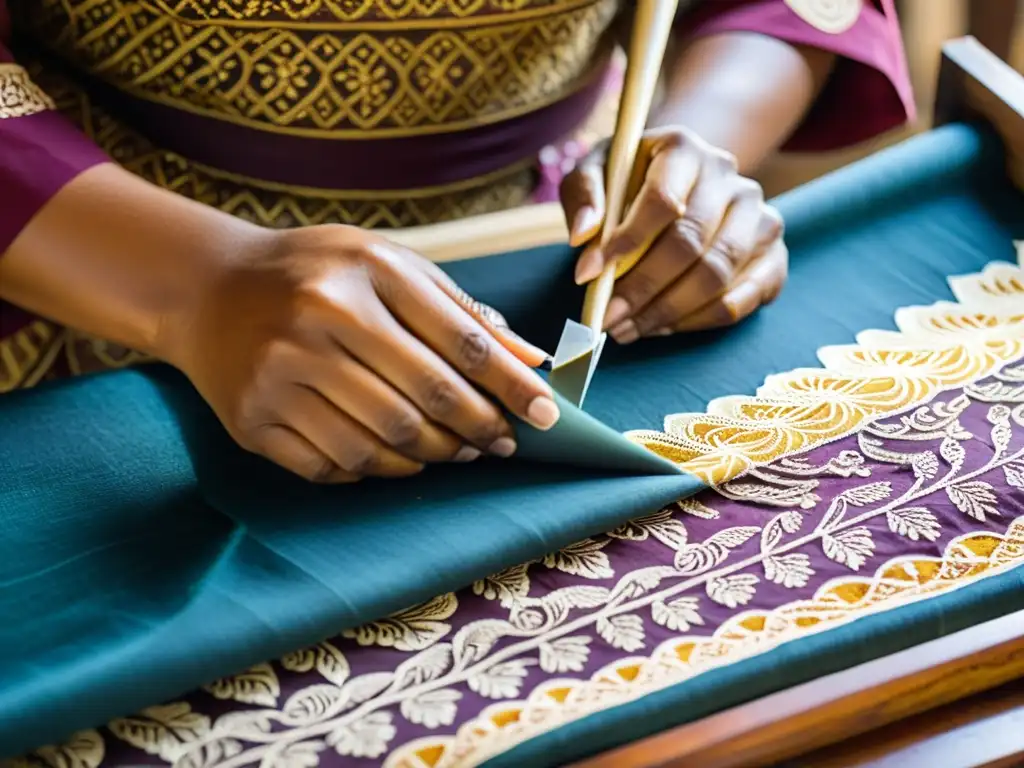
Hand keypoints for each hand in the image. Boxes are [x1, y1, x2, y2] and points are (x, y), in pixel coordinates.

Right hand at [171, 225, 559, 482]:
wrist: (206, 288)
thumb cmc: (315, 273)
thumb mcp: (386, 265)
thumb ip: (457, 310)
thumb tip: (530, 360)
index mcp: (365, 272)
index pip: (460, 341)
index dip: (512, 385)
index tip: (548, 414)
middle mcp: (319, 319)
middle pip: (426, 398)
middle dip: (479, 428)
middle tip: (504, 442)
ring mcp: (279, 374)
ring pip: (384, 441)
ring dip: (433, 457)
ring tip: (455, 451)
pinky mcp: (252, 420)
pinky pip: (335, 466)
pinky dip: (380, 471)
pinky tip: (399, 460)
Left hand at [560, 126, 786, 342]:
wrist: (680, 186)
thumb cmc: (628, 183)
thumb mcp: (595, 173)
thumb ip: (583, 195)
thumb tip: (583, 236)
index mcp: (685, 150)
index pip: (663, 201)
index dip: (626, 242)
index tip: (589, 275)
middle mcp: (731, 180)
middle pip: (690, 244)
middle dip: (643, 288)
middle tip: (608, 317)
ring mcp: (760, 217)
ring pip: (716, 276)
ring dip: (667, 311)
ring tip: (629, 328)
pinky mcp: (772, 256)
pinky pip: (740, 301)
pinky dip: (697, 322)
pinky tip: (662, 327)